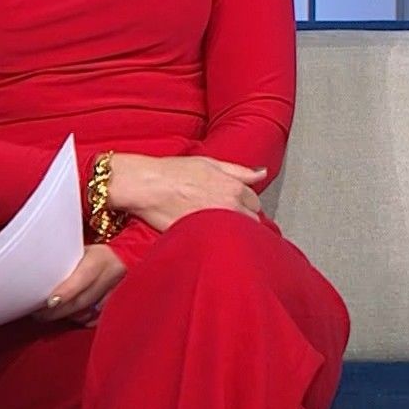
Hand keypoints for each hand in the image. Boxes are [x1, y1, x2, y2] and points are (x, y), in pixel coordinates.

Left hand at [36, 244, 125, 325]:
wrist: (123, 259)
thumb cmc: (93, 254)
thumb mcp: (81, 250)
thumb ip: (66, 261)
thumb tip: (38, 274)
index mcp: (100, 258)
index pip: (82, 278)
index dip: (66, 292)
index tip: (49, 302)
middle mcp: (111, 276)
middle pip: (83, 300)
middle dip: (58, 310)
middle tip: (38, 314)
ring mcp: (117, 294)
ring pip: (87, 313)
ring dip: (66, 316)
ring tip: (46, 315)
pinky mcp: (117, 306)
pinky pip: (94, 319)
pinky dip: (79, 319)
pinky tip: (66, 316)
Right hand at [108, 153, 266, 232]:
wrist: (146, 185)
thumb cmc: (172, 172)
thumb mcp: (209, 163)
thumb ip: (239, 171)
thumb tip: (261, 173)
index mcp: (234, 188)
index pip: (255, 203)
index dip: (245, 203)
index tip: (234, 205)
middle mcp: (231, 207)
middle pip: (252, 221)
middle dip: (242, 219)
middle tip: (224, 216)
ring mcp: (218, 224)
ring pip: (239, 234)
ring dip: (233, 231)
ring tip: (216, 227)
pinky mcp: (203, 237)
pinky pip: (221, 244)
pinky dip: (217, 241)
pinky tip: (207, 236)